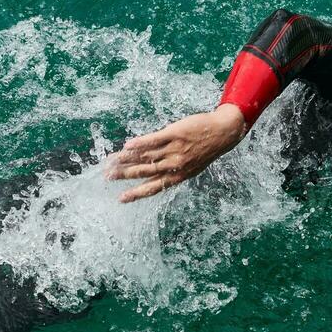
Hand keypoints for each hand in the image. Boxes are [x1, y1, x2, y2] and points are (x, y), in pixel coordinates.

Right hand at [107, 104, 246, 202]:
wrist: (223, 133)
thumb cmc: (207, 149)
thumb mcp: (192, 166)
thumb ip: (174, 170)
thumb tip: (154, 172)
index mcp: (178, 175)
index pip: (153, 187)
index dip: (136, 194)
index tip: (121, 199)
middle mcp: (175, 164)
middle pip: (145, 172)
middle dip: (125, 175)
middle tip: (108, 177)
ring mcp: (174, 149)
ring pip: (146, 156)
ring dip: (127, 159)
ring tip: (112, 161)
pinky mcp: (174, 134)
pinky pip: (154, 140)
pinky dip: (140, 143)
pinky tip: (127, 145)